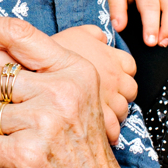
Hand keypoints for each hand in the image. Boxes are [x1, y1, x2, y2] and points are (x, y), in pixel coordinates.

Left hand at [0, 6, 159, 167]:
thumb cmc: (78, 161)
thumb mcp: (75, 104)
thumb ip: (42, 74)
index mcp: (75, 70)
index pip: (15, 33)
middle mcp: (63, 90)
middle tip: (0, 124)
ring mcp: (47, 122)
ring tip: (5, 144)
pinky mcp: (27, 155)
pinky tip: (0, 162)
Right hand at [50, 24, 135, 143]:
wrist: (38, 70)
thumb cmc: (55, 50)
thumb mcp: (75, 33)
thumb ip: (92, 33)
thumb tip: (101, 36)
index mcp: (111, 58)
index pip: (129, 66)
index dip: (122, 73)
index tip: (112, 79)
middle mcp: (114, 78)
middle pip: (130, 90)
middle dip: (121, 95)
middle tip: (107, 100)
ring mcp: (109, 99)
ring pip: (123, 111)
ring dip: (116, 114)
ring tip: (101, 117)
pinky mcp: (99, 119)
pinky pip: (113, 129)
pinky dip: (111, 133)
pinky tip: (100, 133)